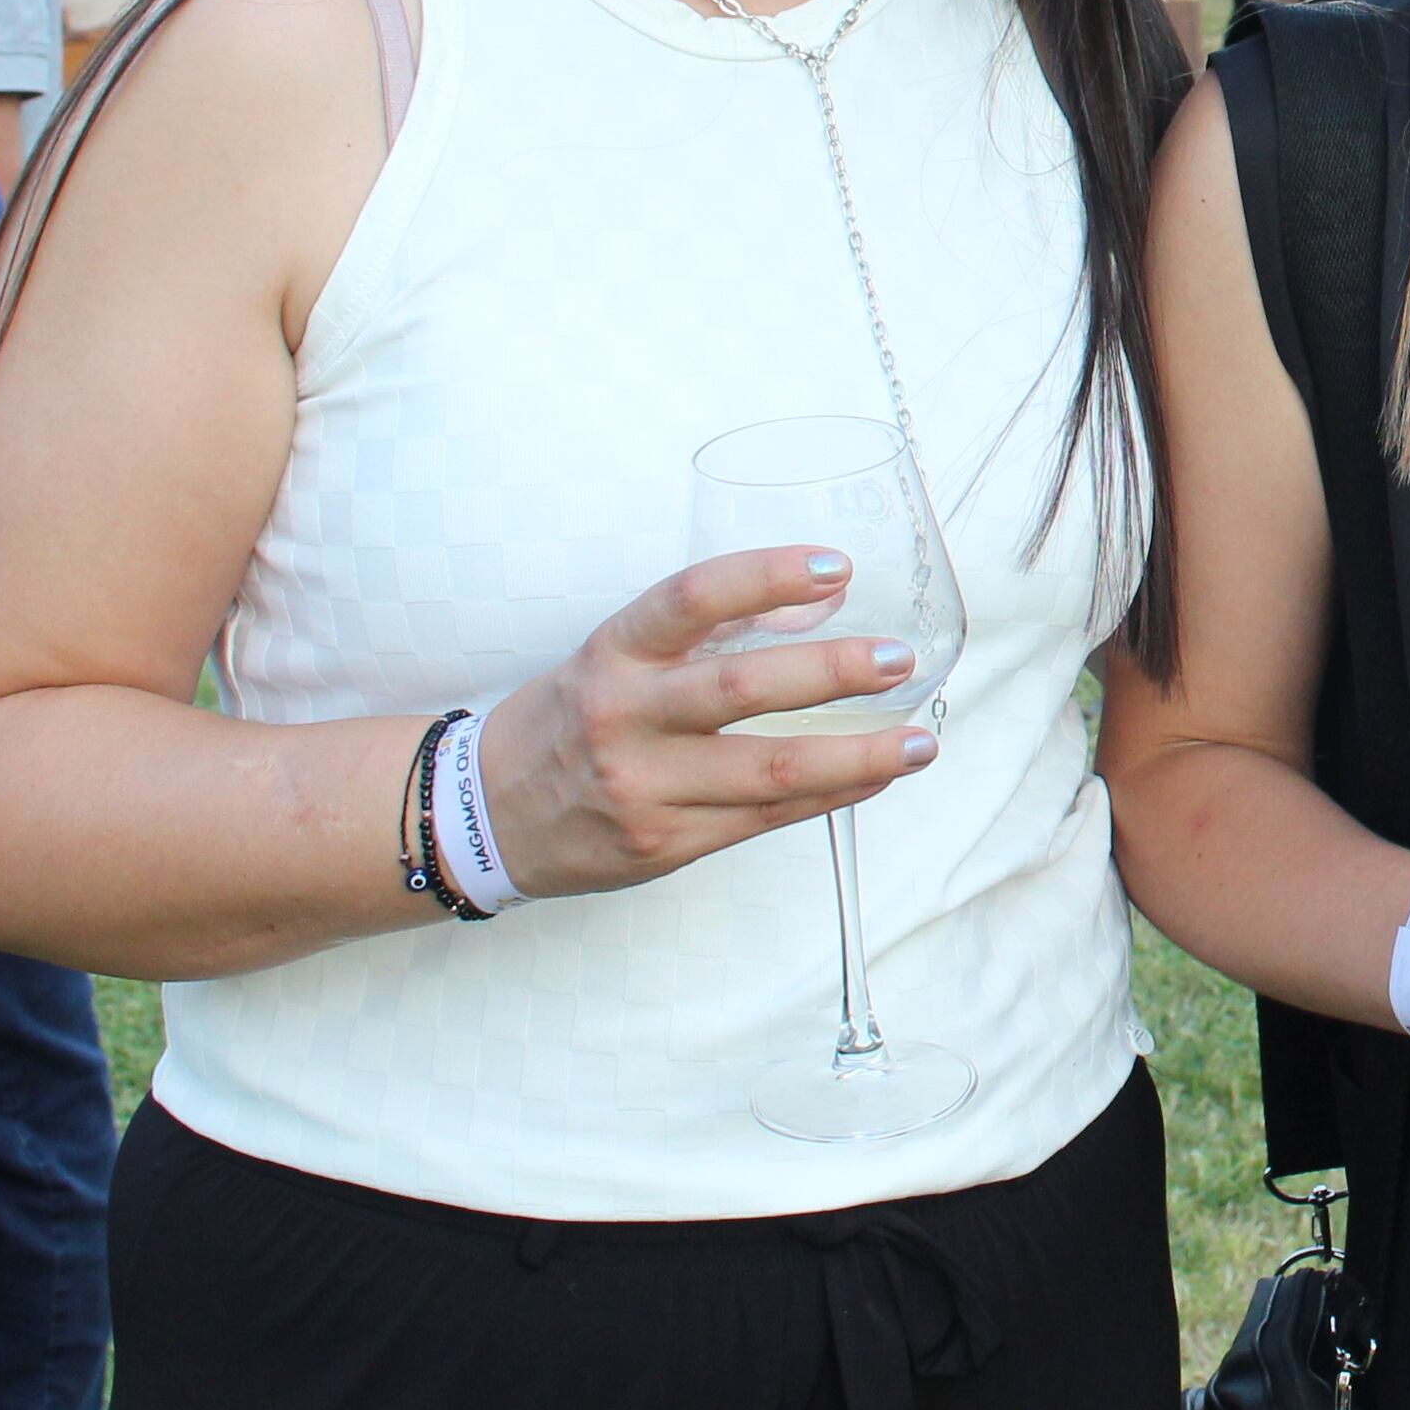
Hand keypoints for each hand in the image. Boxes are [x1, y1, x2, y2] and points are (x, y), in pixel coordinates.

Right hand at [475, 547, 935, 900]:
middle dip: (833, 672)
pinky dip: (833, 793)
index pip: (692, 598)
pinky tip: (878, 773)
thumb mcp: (617, 656)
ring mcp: (646, 786)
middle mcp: (626, 716)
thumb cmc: (573, 719)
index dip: (766, 575)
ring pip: (771, 769)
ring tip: (921, 741)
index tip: (837, 566)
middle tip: (900, 656)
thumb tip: (820, 597)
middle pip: (742, 688)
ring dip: (860, 753)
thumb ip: (706, 631)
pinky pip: (768, 817)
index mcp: (614, 652)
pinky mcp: (667, 843)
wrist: (488, 816)